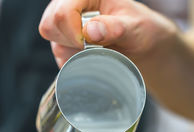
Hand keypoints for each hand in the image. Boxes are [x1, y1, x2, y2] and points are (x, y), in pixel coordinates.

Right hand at [39, 0, 176, 66]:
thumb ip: (115, 28)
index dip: (74, 33)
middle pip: (50, 26)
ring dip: (77, 54)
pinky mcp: (65, 42)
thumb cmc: (141, 30)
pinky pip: (60, 57)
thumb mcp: (134, 28)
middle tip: (98, 48)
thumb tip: (90, 31)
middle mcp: (70, 5)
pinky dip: (77, 63)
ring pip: (54, 43)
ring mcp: (65, 24)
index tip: (94, 45)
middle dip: (73, 43)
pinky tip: (95, 58)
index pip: (62, 12)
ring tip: (101, 51)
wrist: (143, 44)